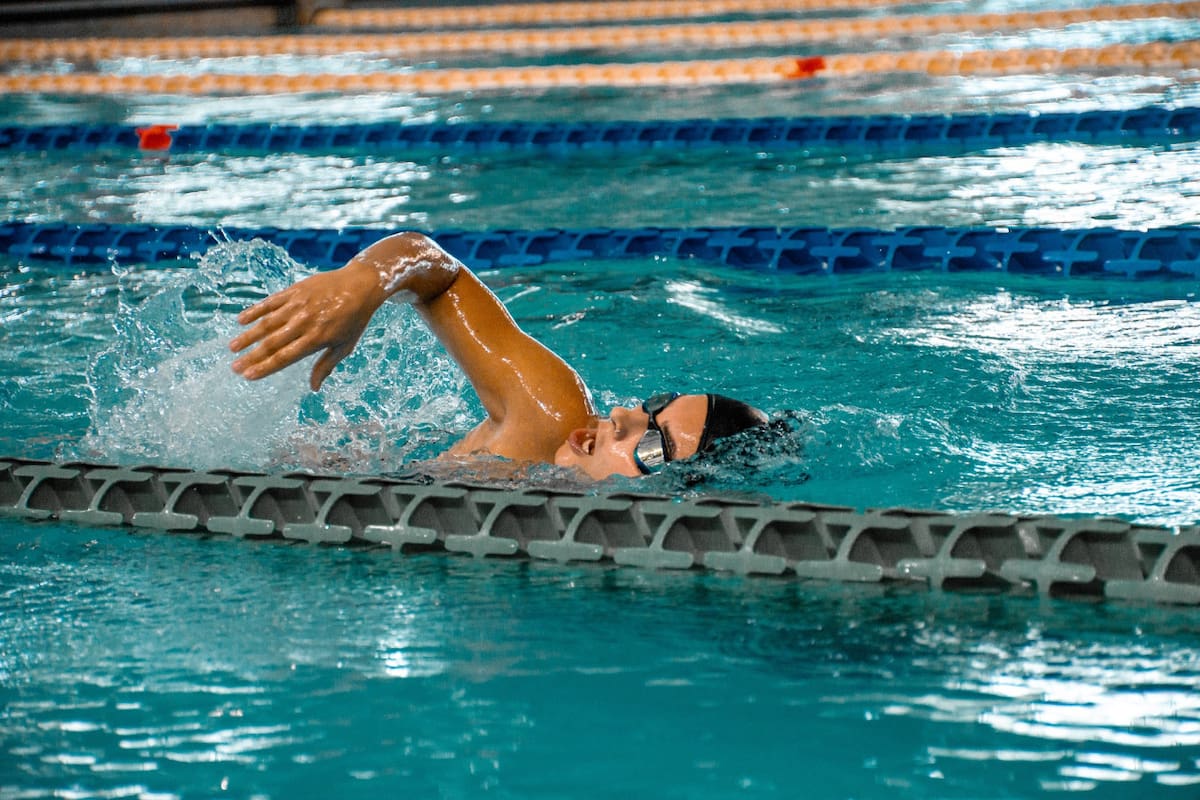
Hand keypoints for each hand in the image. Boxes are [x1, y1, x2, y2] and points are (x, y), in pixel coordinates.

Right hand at [229, 263, 386, 390]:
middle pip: (272, 342)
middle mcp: (305, 322)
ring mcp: (298, 305)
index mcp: (317, 339)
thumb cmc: (354, 320)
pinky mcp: (295, 291)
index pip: (285, 357)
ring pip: (267, 323)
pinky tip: (241, 320)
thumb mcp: (345, 346)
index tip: (248, 376)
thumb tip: (313, 388)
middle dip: (251, 356)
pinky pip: (271, 302)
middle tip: (234, 367)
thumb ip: (326, 366)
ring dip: (248, 336)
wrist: (361, 285)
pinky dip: (255, 311)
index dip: (265, 367)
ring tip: (232, 347)